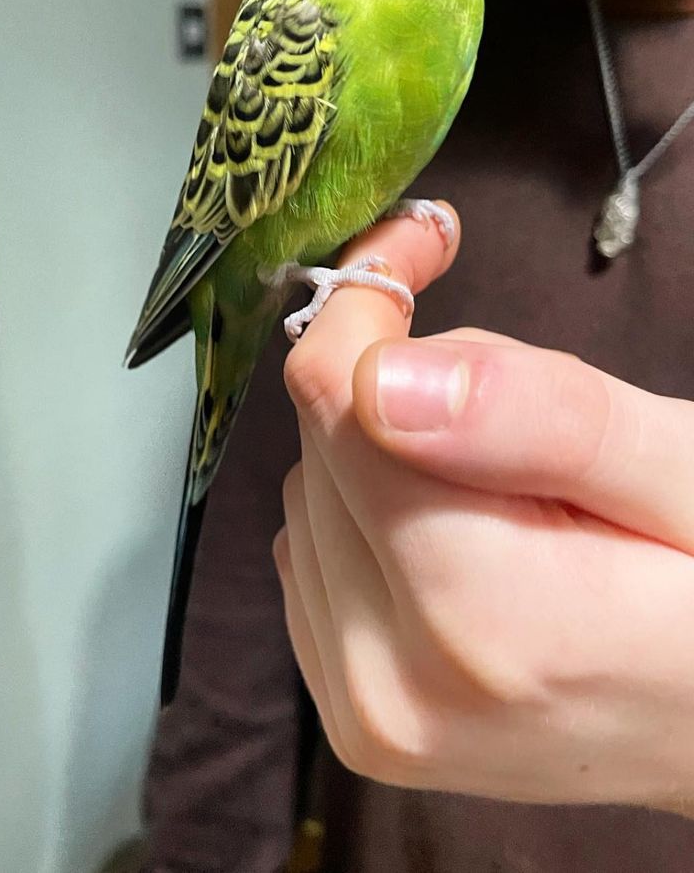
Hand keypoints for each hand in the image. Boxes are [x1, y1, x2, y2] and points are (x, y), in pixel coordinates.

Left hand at [275, 204, 693, 812]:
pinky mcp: (354, 720)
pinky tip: (462, 536)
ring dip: (387, 450)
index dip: (374, 294)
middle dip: (400, 378)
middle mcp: (396, 680)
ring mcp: (367, 713)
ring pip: (308, 487)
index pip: (337, 396)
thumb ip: (550, 419)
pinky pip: (312, 552)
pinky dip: (372, 513)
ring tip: (509, 484)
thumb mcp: (690, 478)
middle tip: (520, 401)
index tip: (429, 243)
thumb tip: (384, 376)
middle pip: (321, 438)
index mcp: (486, 615)